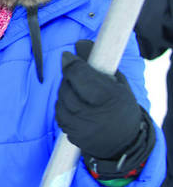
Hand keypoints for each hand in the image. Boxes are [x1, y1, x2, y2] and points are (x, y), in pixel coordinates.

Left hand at [56, 40, 143, 159]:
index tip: (68, 56)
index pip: (79, 74)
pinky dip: (64, 107)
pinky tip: (76, 107)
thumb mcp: (118, 82)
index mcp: (109, 96)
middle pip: (66, 88)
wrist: (126, 142)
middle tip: (76, 76)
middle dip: (68, 78)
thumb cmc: (121, 106)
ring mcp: (82, 127)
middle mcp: (93, 114)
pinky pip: (59, 115)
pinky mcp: (73, 136)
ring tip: (79, 93)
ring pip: (61, 101)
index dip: (71, 62)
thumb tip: (79, 43)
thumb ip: (99, 63)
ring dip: (65, 92)